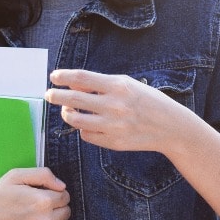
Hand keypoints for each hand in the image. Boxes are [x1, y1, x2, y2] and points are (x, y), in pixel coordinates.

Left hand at [46, 68, 201, 153]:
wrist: (170, 127)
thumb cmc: (147, 101)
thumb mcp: (127, 85)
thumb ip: (101, 84)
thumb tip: (73, 85)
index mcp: (118, 86)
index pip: (81, 78)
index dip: (63, 77)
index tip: (53, 76)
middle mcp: (114, 105)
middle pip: (73, 99)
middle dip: (56, 96)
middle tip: (49, 94)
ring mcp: (113, 125)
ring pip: (75, 120)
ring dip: (66, 114)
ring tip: (67, 111)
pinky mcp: (113, 142)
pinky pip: (86, 135)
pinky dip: (83, 129)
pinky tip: (87, 124)